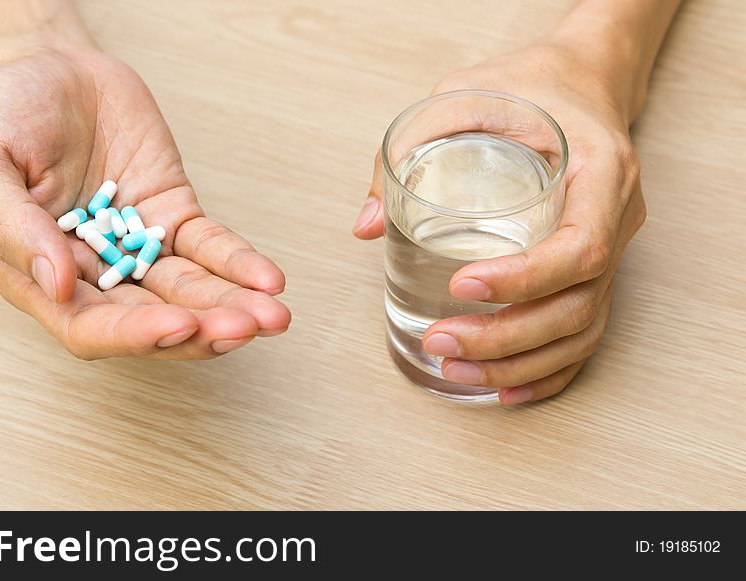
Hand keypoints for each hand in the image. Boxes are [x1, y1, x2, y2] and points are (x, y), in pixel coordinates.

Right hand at [0, 47, 289, 358]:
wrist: (51, 68)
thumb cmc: (3, 116)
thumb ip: (9, 224)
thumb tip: (57, 284)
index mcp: (38, 277)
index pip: (88, 327)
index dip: (134, 335)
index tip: (179, 325)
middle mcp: (93, 276)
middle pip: (151, 319)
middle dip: (200, 328)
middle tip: (244, 327)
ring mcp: (138, 249)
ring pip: (189, 292)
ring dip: (231, 307)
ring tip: (273, 315)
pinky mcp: (172, 219)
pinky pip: (209, 248)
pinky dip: (239, 264)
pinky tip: (269, 280)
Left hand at [354, 44, 645, 403]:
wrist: (579, 83)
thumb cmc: (527, 87)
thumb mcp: (463, 93)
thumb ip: (414, 145)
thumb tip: (366, 225)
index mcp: (601, 170)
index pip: (578, 245)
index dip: (524, 279)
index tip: (460, 284)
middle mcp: (616, 217)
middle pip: (578, 303)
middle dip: (507, 336)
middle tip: (441, 341)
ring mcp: (612, 248)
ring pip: (582, 330)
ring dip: (520, 363)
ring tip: (456, 369)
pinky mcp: (596, 270)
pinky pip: (584, 334)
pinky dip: (547, 371)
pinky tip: (503, 387)